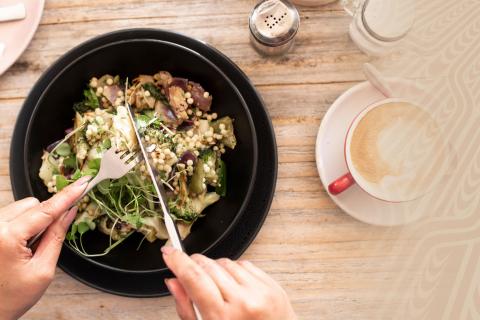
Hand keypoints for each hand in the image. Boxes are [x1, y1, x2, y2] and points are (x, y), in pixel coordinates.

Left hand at [0, 176, 89, 319]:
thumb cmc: (10, 297)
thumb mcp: (43, 270)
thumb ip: (57, 236)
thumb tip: (69, 213)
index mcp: (7, 236)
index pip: (46, 210)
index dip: (68, 196)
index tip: (83, 183)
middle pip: (33, 204)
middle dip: (46, 217)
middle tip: (44, 244)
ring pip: (22, 208)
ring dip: (32, 222)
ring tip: (26, 250)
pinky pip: (11, 215)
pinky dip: (21, 226)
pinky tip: (17, 247)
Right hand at [162, 247, 296, 319]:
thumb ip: (186, 308)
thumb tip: (174, 282)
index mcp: (222, 317)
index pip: (194, 278)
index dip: (178, 261)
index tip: (169, 252)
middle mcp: (243, 301)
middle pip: (208, 266)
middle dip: (194, 264)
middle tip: (189, 272)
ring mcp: (259, 291)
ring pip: (225, 262)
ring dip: (215, 268)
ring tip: (218, 289)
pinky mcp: (270, 284)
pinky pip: (244, 264)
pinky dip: (233, 270)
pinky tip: (234, 286)